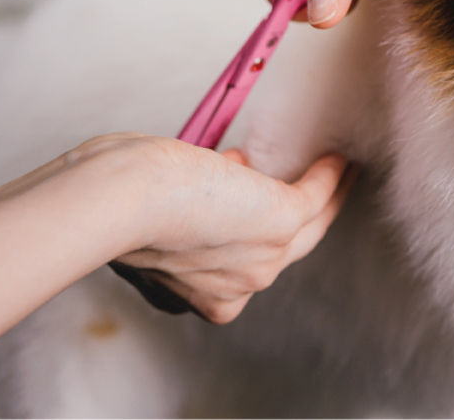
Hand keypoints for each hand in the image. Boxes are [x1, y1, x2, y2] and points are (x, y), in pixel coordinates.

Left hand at [0, 133, 351, 363]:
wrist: (119, 201)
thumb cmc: (117, 200)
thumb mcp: (155, 215)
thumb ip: (189, 206)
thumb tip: (224, 170)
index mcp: (199, 293)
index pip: (241, 262)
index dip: (250, 223)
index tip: (256, 191)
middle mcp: (236, 287)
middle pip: (285, 250)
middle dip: (302, 219)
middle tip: (317, 186)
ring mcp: (262, 259)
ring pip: (308, 226)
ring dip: (326, 193)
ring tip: (336, 167)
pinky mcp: (278, 222)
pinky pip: (316, 198)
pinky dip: (329, 176)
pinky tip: (336, 159)